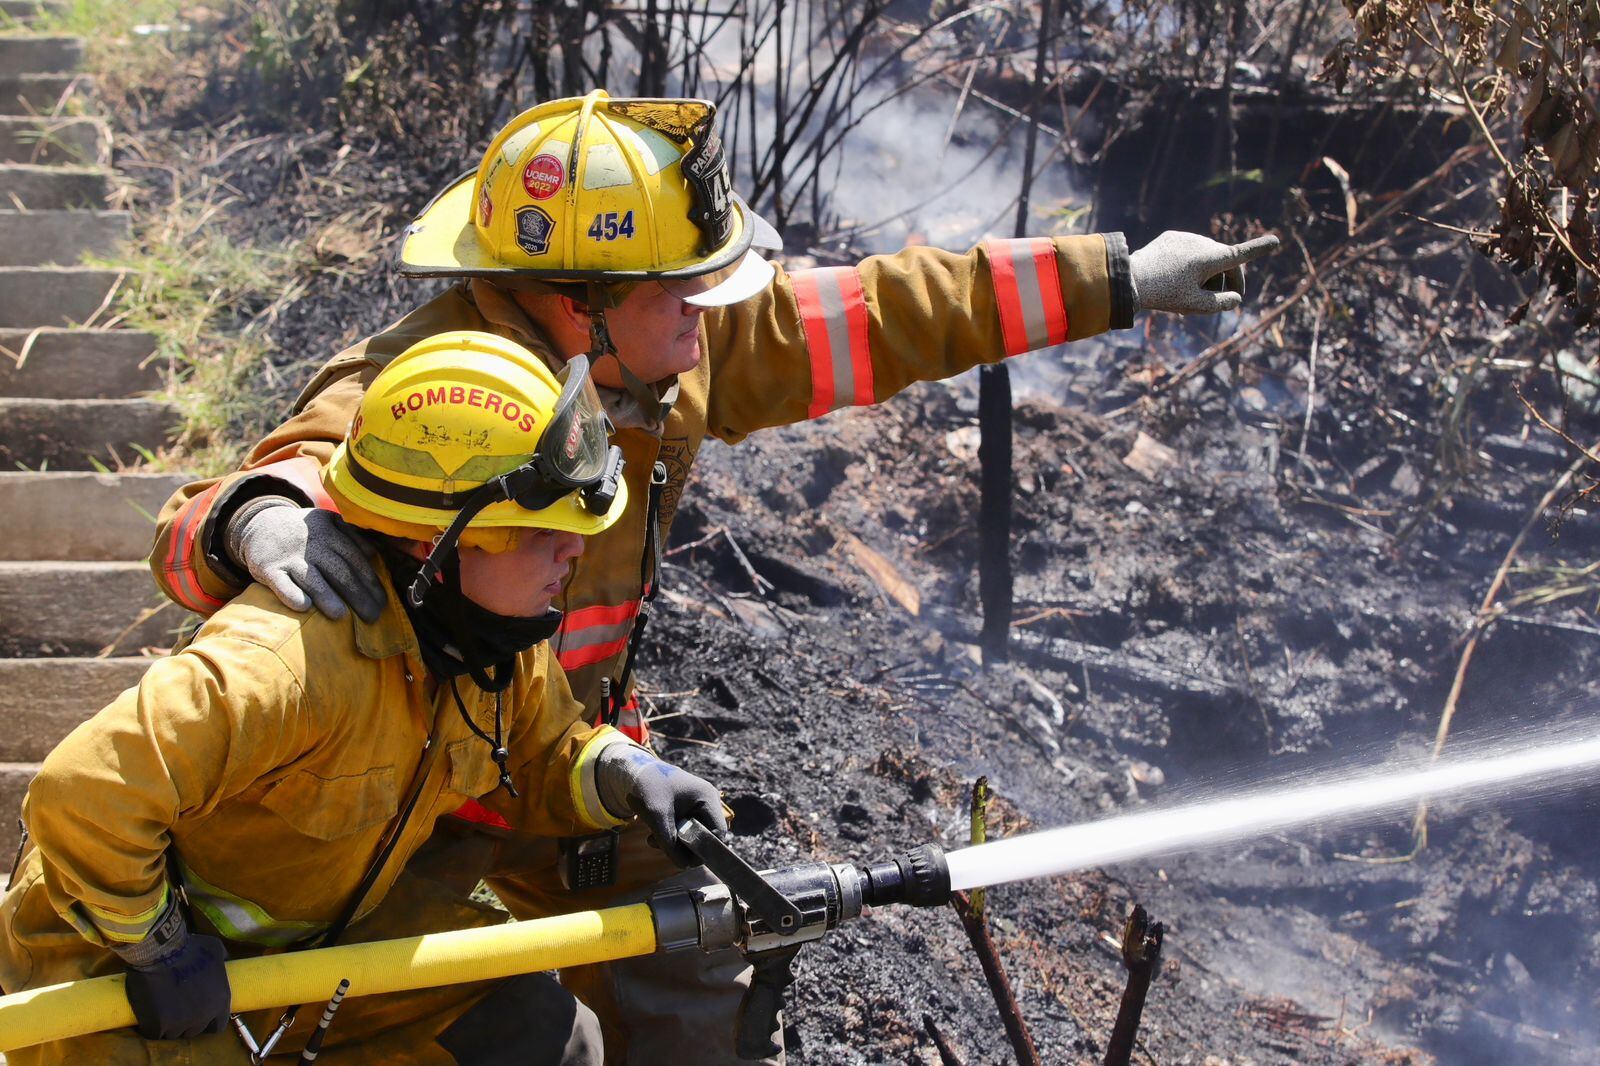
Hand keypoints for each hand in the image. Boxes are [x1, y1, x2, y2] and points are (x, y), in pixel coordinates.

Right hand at [123, 933, 231, 1040]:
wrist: (159, 951)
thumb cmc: (189, 948)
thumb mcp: (216, 951)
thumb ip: (223, 962)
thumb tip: (226, 963)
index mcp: (220, 1002)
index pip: (217, 1025)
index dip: (208, 1021)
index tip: (198, 1015)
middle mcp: (203, 1017)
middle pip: (194, 1030)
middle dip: (187, 1022)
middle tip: (176, 1009)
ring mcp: (179, 1024)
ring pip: (173, 1034)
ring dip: (168, 1025)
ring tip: (160, 1009)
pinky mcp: (157, 1026)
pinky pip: (154, 1034)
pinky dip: (150, 1027)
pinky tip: (147, 1016)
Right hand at [229, 503, 384, 621]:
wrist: (261, 523)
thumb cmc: (305, 532)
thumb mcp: (328, 523)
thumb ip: (352, 536)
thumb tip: (375, 555)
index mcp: (330, 531)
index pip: (355, 559)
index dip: (370, 581)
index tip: (382, 602)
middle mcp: (312, 544)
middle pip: (339, 571)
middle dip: (358, 595)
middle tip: (372, 616)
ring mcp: (289, 556)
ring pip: (311, 578)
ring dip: (326, 596)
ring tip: (342, 615)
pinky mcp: (268, 568)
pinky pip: (280, 583)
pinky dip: (291, 594)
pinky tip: (304, 606)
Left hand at [595, 744, 727, 867]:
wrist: (636, 772)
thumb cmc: (648, 788)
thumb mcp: (657, 818)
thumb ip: (670, 843)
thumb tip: (684, 866)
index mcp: (707, 798)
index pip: (718, 833)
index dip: (704, 849)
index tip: (685, 858)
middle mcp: (708, 800)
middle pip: (706, 835)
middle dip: (685, 845)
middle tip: (663, 846)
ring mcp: (700, 804)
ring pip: (695, 834)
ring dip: (675, 841)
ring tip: (653, 839)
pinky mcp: (689, 808)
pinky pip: (687, 829)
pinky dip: (672, 835)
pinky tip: (655, 834)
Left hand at [1129, 231, 1279, 313]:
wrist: (1128, 279)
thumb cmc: (1163, 295)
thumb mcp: (1195, 305)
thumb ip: (1221, 303)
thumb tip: (1236, 298)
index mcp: (1211, 258)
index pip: (1241, 254)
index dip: (1259, 249)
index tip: (1276, 241)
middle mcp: (1202, 243)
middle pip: (1225, 261)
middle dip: (1227, 280)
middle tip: (1224, 301)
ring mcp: (1186, 237)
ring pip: (1207, 256)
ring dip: (1208, 273)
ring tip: (1194, 295)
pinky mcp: (1172, 237)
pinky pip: (1189, 251)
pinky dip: (1191, 265)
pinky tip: (1177, 279)